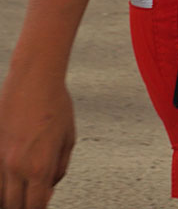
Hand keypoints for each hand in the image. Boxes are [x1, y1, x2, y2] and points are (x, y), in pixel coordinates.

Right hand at [0, 74, 74, 208]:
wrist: (32, 83)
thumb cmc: (56, 107)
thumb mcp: (68, 140)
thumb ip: (59, 170)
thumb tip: (49, 189)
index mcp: (40, 167)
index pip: (35, 206)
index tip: (41, 208)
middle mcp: (16, 167)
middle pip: (13, 205)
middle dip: (22, 208)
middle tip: (31, 203)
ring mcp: (0, 159)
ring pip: (0, 194)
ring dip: (10, 198)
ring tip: (21, 195)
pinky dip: (3, 182)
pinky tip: (11, 181)